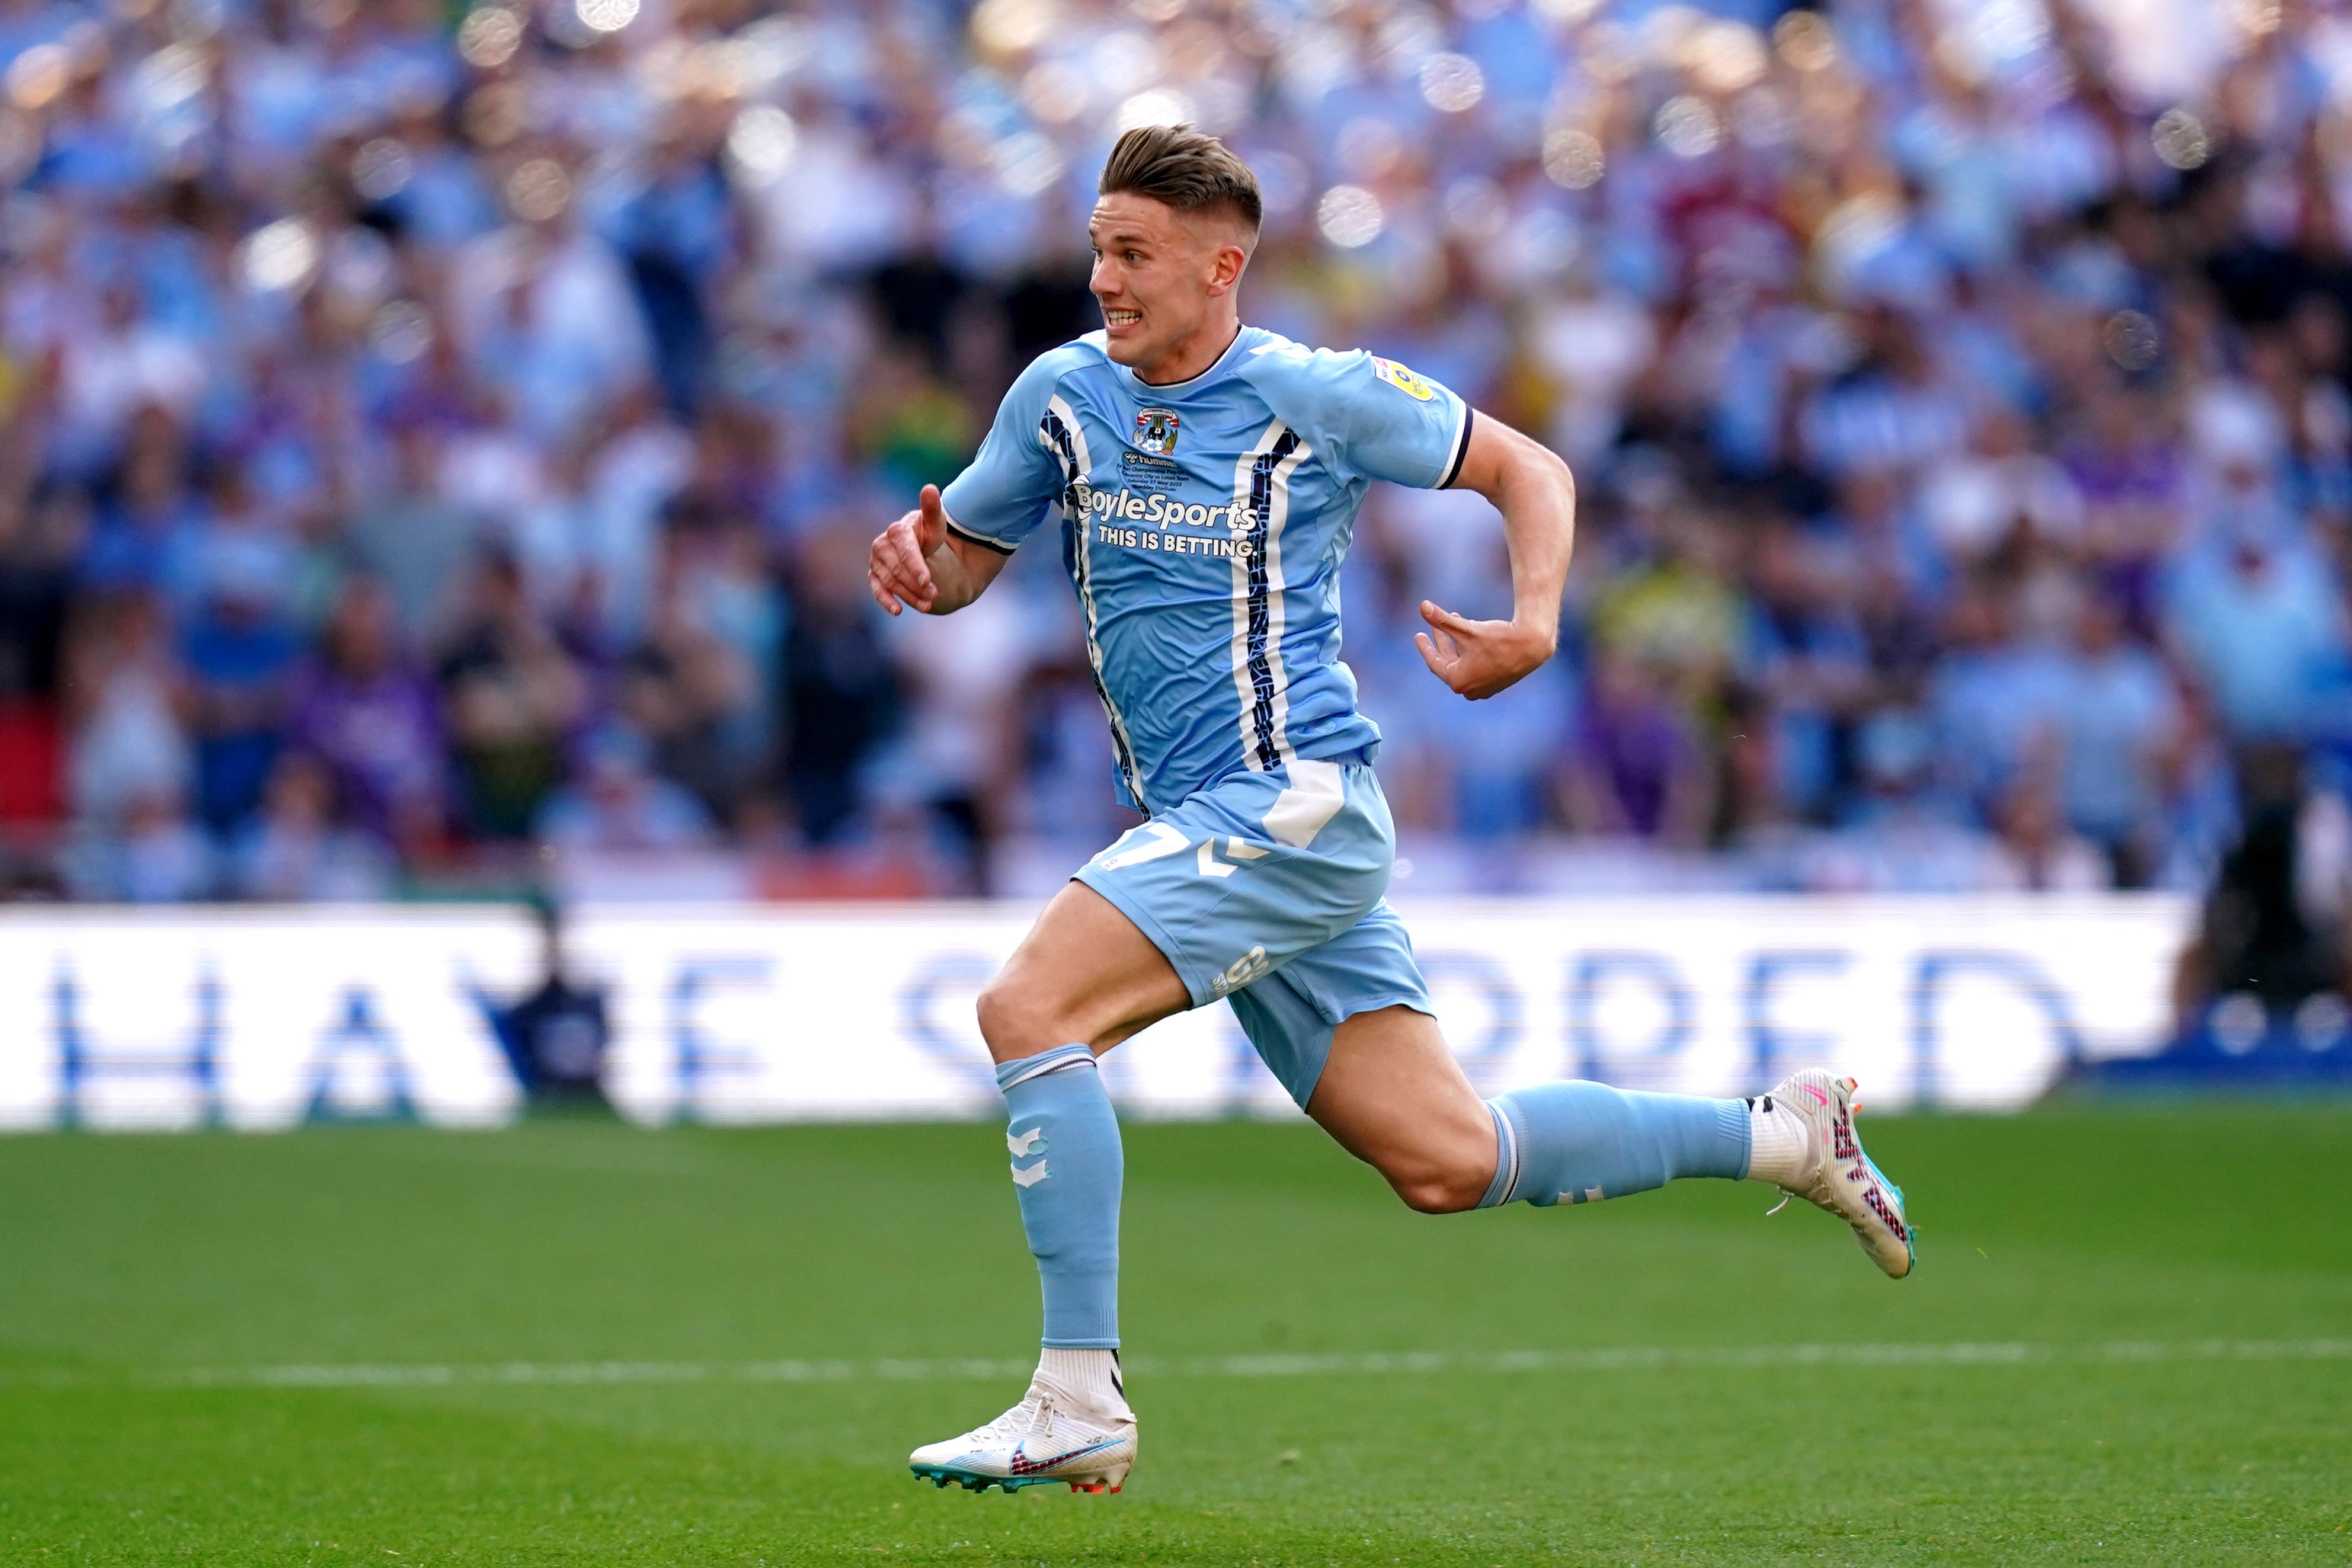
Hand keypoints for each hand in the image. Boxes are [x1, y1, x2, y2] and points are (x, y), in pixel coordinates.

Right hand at [868, 484, 948, 614]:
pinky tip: (898, 611)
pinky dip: (886, 600)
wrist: (920, 546)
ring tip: (928, 605)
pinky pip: (877, 589)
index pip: (906, 550)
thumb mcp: (936, 523)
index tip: (928, 582)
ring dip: (909, 596)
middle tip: (934, 595)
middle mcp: (882, 545)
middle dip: (916, 584)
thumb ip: (932, 509)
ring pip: (891, 582)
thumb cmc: (929, 534)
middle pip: (898, 569)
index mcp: (897, 530)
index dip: (916, 567)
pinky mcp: (875, 575)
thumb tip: (930, 488)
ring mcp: (877, 561)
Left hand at [1413, 601, 1554, 700]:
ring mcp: (1484, 689)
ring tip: (1457, 620)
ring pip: (1463, 663)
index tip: (1418, 635)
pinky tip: (1473, 635)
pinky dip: (1471, 652)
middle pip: (1449, 662)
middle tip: (1435, 625)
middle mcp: (1470, 690)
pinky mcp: (1496, 684)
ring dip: (1457, 643)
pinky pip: (1476, 667)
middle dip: (1443, 640)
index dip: (1426, 646)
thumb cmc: (1499, 638)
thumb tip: (1422, 606)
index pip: (1434, 662)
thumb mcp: (1466, 629)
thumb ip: (1442, 620)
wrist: (1533, 645)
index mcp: (1458, 681)